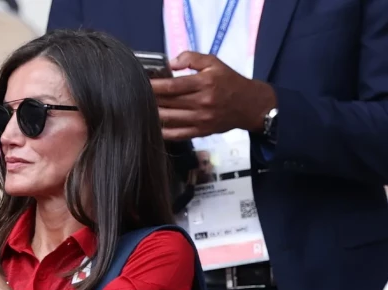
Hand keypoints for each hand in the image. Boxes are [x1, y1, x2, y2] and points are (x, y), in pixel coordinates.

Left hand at [151, 52, 276, 139]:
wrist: (250, 105)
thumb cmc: (229, 81)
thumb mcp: (214, 62)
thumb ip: (191, 58)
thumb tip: (170, 63)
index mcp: (205, 83)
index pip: (173, 86)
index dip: (154, 86)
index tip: (142, 83)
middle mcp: (203, 102)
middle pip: (169, 103)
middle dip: (151, 99)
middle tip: (137, 95)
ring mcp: (201, 120)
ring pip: (170, 119)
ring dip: (154, 114)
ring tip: (142, 108)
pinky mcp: (201, 132)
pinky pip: (177, 134)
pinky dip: (163, 131)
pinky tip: (153, 125)